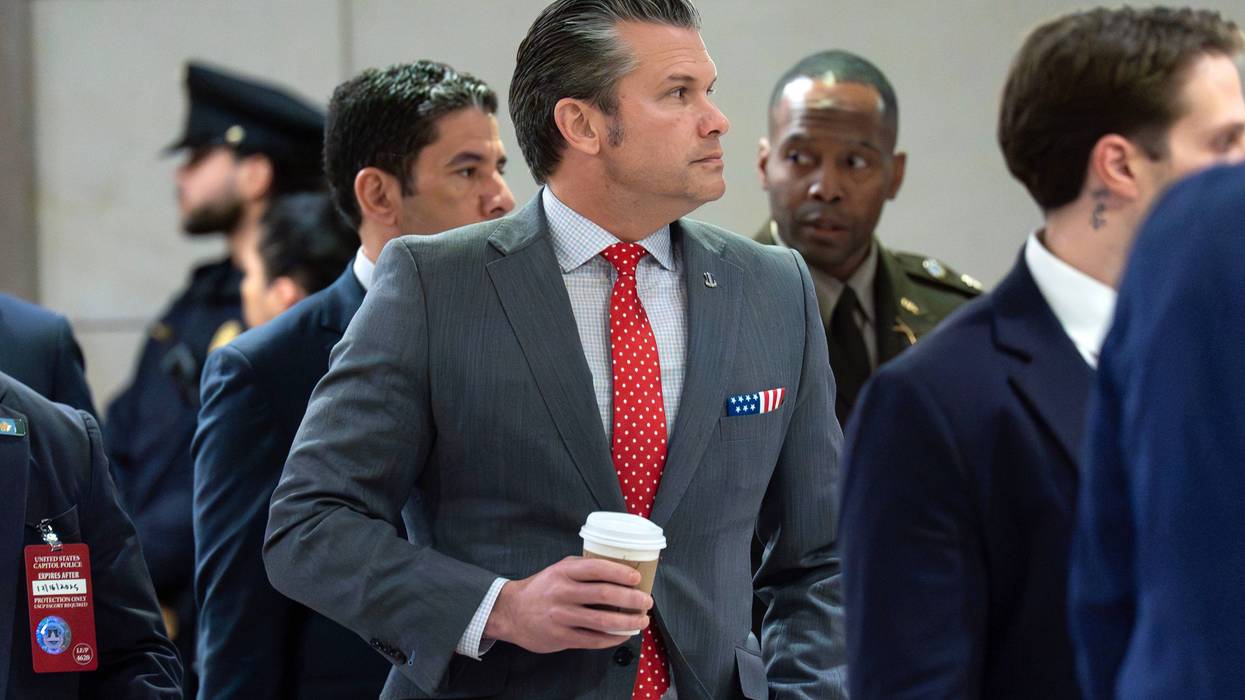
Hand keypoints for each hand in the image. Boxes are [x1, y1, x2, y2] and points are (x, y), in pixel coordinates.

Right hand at [484, 556, 652, 653]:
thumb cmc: (541, 589)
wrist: (511, 613)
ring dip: (627, 622)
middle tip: (646, 601)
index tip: (637, 578)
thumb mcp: (558, 570)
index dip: (620, 573)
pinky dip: (613, 638)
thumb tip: (618, 569)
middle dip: (631, 599)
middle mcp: (562, 592)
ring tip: (642, 620)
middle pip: (604, 595)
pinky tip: (624, 635)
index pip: (597, 568)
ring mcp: (561, 616)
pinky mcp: (561, 637)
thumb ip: (583, 568)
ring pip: (602, 621)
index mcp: (563, 572)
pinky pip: (593, 640)